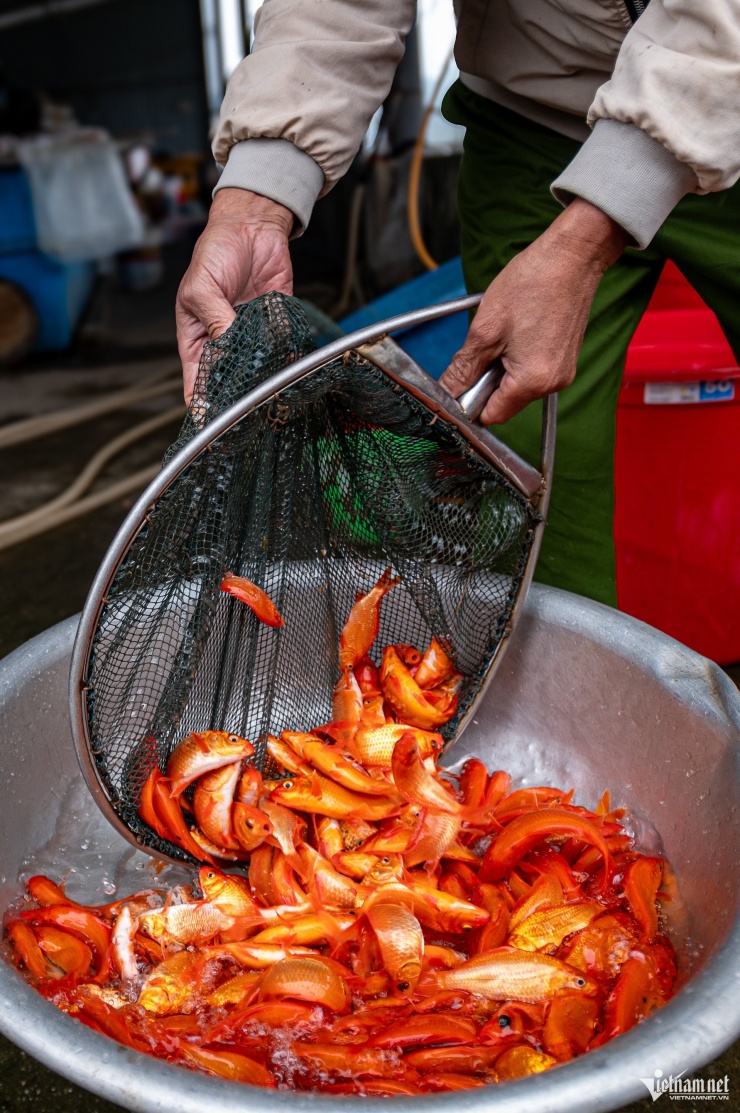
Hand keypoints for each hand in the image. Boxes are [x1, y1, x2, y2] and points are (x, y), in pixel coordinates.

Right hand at [176, 188, 293, 401]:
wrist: (253, 226)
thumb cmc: (216, 252)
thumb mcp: (203, 286)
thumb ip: (215, 319)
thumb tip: (228, 347)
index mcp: (197, 336)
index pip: (197, 380)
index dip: (203, 405)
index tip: (211, 427)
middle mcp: (224, 341)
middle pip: (230, 381)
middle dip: (238, 397)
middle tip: (248, 413)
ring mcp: (251, 335)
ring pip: (258, 369)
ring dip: (264, 379)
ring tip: (270, 393)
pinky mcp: (276, 325)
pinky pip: (282, 349)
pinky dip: (286, 358)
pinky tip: (291, 367)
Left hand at [440, 199, 628, 423]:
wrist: (572, 255)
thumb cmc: (532, 283)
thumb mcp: (485, 329)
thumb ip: (464, 369)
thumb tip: (448, 393)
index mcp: (532, 381)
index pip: (492, 415)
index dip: (470, 401)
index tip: (460, 378)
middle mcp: (552, 384)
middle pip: (505, 403)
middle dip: (486, 382)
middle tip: (483, 345)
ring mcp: (562, 373)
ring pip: (517, 387)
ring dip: (501, 369)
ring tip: (504, 333)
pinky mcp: (564, 360)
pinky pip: (532, 373)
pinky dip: (517, 359)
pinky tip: (518, 332)